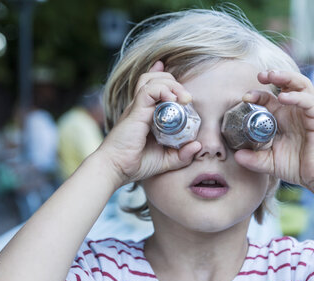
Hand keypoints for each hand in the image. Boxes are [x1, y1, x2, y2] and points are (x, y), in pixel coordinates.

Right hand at [96, 61, 200, 186]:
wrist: (115, 169)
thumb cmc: (136, 164)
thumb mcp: (165, 161)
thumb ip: (182, 155)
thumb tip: (198, 145)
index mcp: (146, 114)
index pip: (155, 87)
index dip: (168, 82)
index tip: (181, 87)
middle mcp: (141, 107)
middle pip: (155, 78)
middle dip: (174, 82)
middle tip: (187, 99)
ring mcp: (137, 107)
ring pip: (152, 80)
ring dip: (172, 84)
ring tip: (183, 99)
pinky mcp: (135, 111)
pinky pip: (149, 90)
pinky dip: (163, 90)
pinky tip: (173, 100)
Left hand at [234, 70, 313, 189]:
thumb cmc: (296, 167)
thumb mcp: (269, 162)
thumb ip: (253, 159)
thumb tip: (236, 156)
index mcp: (282, 118)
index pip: (269, 98)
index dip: (257, 94)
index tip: (245, 97)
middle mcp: (294, 111)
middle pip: (286, 84)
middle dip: (274, 76)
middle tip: (260, 75)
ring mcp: (307, 112)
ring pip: (300, 85)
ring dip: (287, 77)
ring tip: (273, 76)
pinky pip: (308, 102)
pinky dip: (296, 97)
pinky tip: (284, 98)